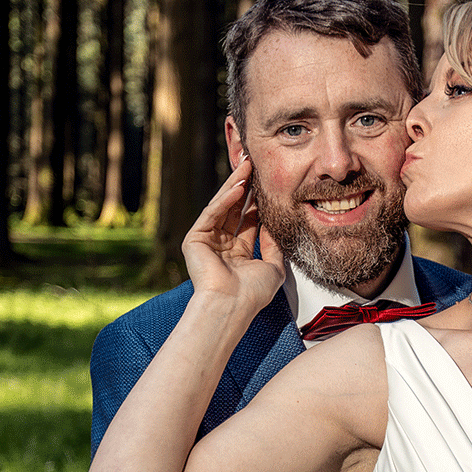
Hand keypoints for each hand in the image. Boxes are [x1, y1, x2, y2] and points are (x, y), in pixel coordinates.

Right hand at [180, 156, 284, 310]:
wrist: (232, 306)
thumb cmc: (252, 295)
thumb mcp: (274, 267)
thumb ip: (275, 246)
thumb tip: (276, 226)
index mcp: (238, 253)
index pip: (249, 221)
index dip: (258, 202)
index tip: (268, 183)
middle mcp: (222, 246)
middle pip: (235, 210)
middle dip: (245, 187)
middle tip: (255, 165)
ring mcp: (207, 242)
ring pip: (222, 207)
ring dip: (235, 186)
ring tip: (247, 167)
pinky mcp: (195, 240)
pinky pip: (212, 214)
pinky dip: (224, 199)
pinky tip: (239, 186)